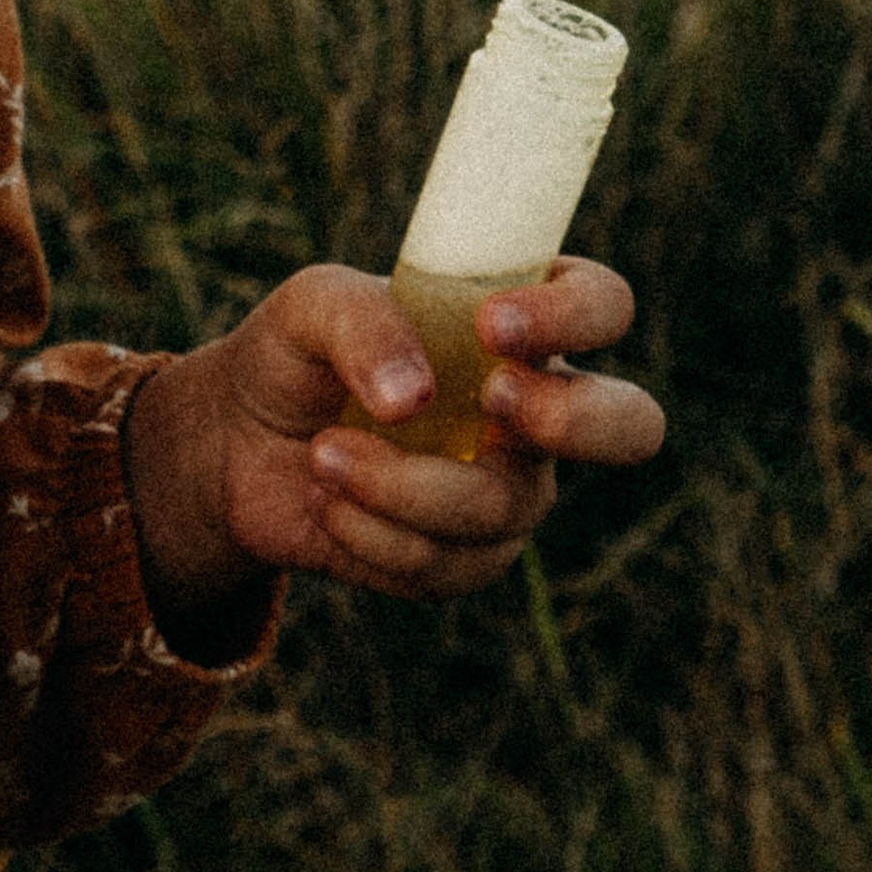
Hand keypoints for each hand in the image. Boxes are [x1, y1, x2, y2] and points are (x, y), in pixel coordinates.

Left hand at [123, 257, 663, 626]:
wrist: (237, 444)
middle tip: (492, 400)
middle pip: (634, 425)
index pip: (602, 306)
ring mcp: (508, 491)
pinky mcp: (464, 559)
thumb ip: (364, 325)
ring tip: (323, 454)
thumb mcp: (313, 307)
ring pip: (504, 509)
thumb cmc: (299, 351)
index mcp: (516, 324)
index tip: (491, 325)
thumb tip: (414, 400)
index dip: (574, 316)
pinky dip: (371, 533)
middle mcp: (534, 410)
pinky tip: (326, 500)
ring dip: (402, 484)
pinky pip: (445, 565)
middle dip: (575, 420)